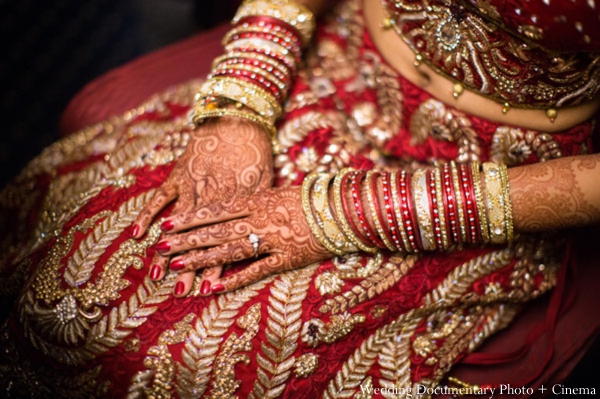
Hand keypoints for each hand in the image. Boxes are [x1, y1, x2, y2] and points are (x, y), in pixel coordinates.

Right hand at [132, 116, 272, 295]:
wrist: (236, 120)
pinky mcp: (178, 174)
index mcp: (235, 204)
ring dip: (168, 248)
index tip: (208, 289)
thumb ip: (258, 211)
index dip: (215, 266)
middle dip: (190, 266)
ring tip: (158, 275)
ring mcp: (192, 186)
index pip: (224, 240)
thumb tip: (261, 236)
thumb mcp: (264, 184)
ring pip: (178, 223)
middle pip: (200, 238)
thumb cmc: (255, 154)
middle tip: (181, 292)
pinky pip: (160, 198)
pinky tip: (138, 235)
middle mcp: (212, 199)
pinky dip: (148, 215)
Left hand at [149, 186, 332, 292]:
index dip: (189, 219)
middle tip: (160, 249)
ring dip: (201, 259)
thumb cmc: (307, 199)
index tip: (166, 225)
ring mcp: (272, 239)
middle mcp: (259, 219)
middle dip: (185, 240)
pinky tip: (213, 287)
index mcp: (256, 201)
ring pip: (229, 249)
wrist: (339, 210)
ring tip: (177, 266)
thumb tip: (224, 207)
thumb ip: (251, 201)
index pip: (215, 210)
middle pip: (215, 231)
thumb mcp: (275, 193)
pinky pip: (256, 270)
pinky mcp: (285, 258)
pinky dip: (234, 279)